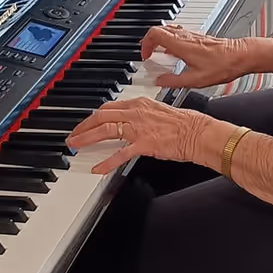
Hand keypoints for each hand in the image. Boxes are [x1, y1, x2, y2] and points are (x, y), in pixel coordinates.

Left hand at [69, 97, 218, 175]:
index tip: (86, 124)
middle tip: (73, 136)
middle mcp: (136, 112)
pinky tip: (98, 169)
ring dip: (87, 138)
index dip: (93, 116)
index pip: (109, 107)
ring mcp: (138, 128)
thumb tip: (130, 122)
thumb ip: (142, 115)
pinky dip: (106, 162)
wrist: (198, 132)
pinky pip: (120, 153)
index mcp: (139, 103)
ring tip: (76, 146)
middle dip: (83, 126)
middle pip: (101, 116)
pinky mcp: (144, 144)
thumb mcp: (159, 112)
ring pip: (105, 130)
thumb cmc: (185, 124)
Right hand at [140, 24, 245, 88]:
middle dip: (150, 43)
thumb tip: (160, 81)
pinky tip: (177, 57)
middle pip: (159, 30)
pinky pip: (179, 36)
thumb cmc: (223, 65)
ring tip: (163, 58)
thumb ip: (173, 81)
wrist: (240, 56)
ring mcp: (192, 35)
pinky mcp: (198, 38)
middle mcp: (185, 36)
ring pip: (169, 31)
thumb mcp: (195, 80)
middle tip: (150, 56)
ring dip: (161, 43)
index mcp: (181, 44)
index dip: (145, 44)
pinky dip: (172, 44)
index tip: (146, 56)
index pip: (154, 33)